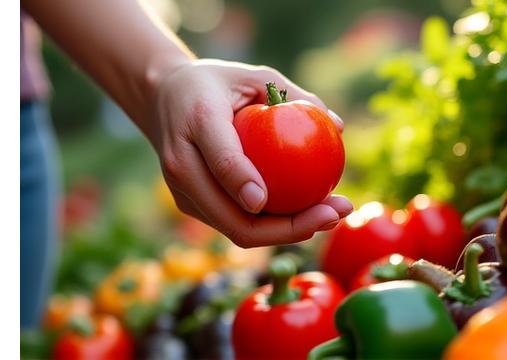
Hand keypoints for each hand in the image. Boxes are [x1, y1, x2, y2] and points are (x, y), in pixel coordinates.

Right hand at [146, 59, 351, 247]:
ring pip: (235, 230)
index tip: (270, 199)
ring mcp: (182, 191)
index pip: (222, 159)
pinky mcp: (190, 204)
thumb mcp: (254, 75)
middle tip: (335, 214)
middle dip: (287, 228)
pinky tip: (309, 214)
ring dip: (287, 233)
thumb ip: (293, 96)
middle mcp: (182, 164)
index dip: (243, 182)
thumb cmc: (216, 83)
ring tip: (333, 217)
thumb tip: (339, 126)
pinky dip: (274, 226)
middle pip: (231, 217)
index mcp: (197, 121)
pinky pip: (234, 224)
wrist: (161, 99)